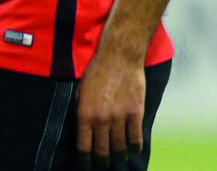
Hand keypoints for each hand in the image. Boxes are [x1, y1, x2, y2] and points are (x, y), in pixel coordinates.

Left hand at [76, 51, 145, 169]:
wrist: (119, 57)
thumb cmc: (97, 72)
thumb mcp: (80, 92)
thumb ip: (81, 112)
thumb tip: (81, 133)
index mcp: (84, 114)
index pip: (84, 148)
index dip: (85, 162)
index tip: (86, 167)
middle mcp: (101, 119)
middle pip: (102, 153)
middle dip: (101, 163)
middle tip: (102, 165)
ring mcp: (120, 118)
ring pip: (120, 149)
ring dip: (118, 157)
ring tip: (117, 158)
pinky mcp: (136, 113)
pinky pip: (136, 139)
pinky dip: (134, 148)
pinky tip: (132, 149)